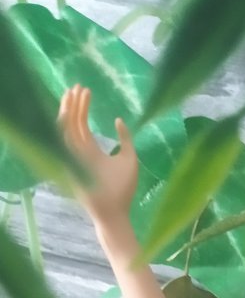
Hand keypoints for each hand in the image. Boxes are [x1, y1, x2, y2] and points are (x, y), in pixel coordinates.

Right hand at [58, 85, 137, 226]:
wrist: (116, 211)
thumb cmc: (123, 189)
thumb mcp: (129, 159)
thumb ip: (125, 140)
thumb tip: (119, 120)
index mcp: (92, 151)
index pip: (82, 124)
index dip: (82, 107)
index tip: (86, 90)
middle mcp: (79, 152)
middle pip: (72, 123)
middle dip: (73, 104)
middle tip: (77, 86)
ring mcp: (74, 157)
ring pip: (65, 129)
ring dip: (68, 110)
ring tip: (73, 93)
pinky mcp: (71, 164)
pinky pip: (63, 142)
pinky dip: (64, 126)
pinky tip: (68, 112)